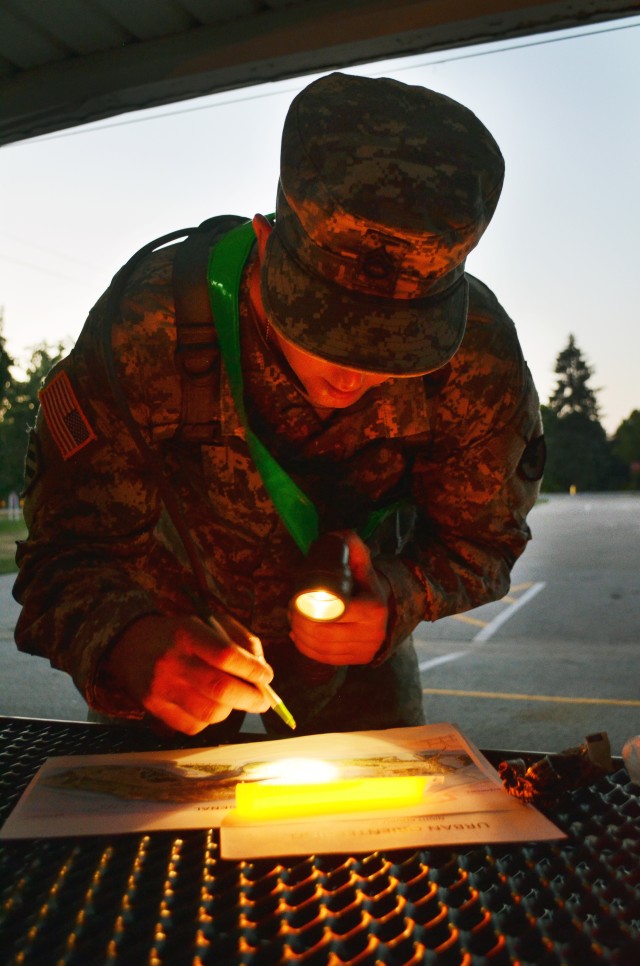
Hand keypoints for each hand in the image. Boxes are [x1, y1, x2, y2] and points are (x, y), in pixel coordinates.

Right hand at [103, 612, 273, 734]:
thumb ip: (240, 641)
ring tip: (234, 700)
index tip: (267, 676)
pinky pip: (193, 726)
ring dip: (231, 710)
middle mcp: (171, 661)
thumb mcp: (210, 623)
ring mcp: (160, 688)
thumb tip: (263, 670)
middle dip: (250, 698)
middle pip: (220, 688)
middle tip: (263, 701)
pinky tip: (209, 705)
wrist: (131, 646)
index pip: (226, 655)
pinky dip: (210, 719)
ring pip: (210, 712)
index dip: (252, 670)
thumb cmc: (181, 634)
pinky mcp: (154, 708)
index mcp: (187, 633)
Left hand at [289, 531, 390, 665]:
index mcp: (374, 608)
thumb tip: (339, 537)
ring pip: (323, 648)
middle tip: (290, 610)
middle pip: (324, 633)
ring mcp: (366, 650)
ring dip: (301, 636)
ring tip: (293, 621)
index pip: (332, 612)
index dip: (307, 609)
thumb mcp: (360, 560)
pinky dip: (307, 649)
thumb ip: (350, 545)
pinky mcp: (359, 660)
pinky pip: (326, 658)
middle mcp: (373, 633)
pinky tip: (298, 636)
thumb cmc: (363, 581)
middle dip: (300, 623)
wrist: (384, 607)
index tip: (295, 600)